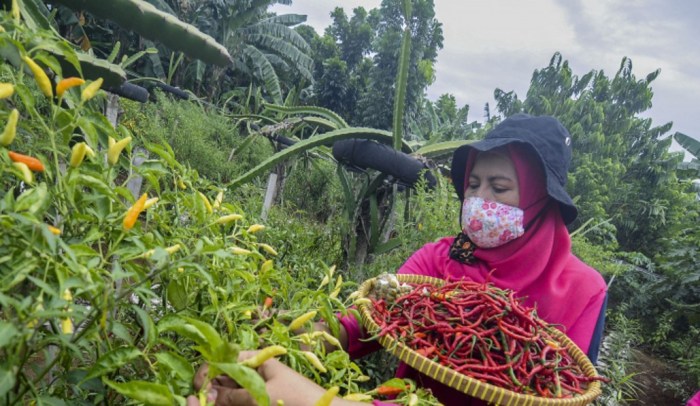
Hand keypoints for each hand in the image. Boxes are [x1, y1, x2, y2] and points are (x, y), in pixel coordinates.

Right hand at [191, 351, 361, 405]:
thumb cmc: (297, 398)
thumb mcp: (263, 395)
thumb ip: (235, 394)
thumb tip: (209, 394)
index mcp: (257, 360)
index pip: (225, 359)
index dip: (208, 371)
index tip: (198, 387)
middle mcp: (255, 371)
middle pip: (224, 376)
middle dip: (211, 388)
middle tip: (202, 402)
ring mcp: (257, 387)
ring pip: (229, 391)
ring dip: (219, 398)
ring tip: (210, 404)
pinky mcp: (259, 400)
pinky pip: (239, 400)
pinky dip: (230, 402)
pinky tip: (222, 405)